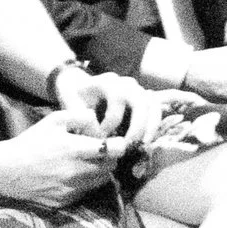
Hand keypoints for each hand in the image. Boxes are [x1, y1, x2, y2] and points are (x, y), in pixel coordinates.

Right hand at [0, 109, 116, 208]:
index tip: (113, 140)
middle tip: (99, 151)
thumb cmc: (30, 141)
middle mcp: (75, 172)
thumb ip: (83, 116)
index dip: (119, 144)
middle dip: (110, 157)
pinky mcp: (63, 202)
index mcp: (76, 150)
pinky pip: (85, 192)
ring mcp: (69, 189)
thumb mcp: (55, 120)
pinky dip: (85, 184)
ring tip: (86, 162)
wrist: (3, 171)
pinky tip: (73, 174)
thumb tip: (101, 125)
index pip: (115, 150)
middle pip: (111, 166)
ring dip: (99, 171)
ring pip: (101, 181)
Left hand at [48, 64, 164, 148]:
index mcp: (107, 82)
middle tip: (128, 145)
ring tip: (142, 145)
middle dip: (137, 126)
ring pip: (153, 105)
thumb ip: (81, 118)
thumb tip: (96, 138)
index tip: (100, 137)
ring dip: (150, 126)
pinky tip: (147, 140)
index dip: (110, 122)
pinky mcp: (143, 97)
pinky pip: (155, 109)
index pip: (116, 101)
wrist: (79, 82)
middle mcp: (126, 83)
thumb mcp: (71, 104)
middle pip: (140, 102)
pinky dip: (154, 124)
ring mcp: (137, 89)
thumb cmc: (75, 96)